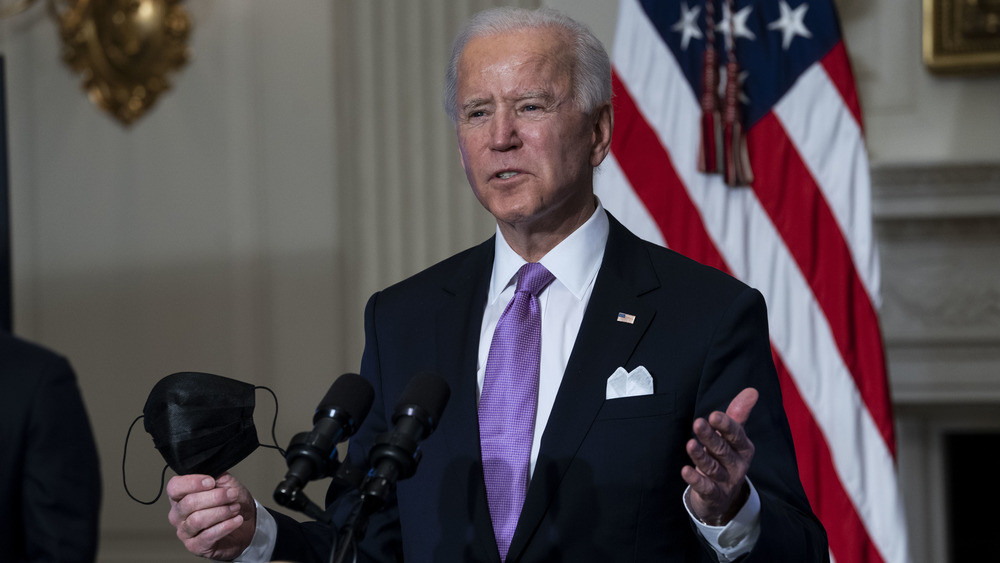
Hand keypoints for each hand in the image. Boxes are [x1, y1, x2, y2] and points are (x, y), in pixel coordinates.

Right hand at [167, 472, 256, 559]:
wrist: (245, 523)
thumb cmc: (231, 502)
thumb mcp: (226, 484)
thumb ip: (217, 477)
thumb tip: (212, 474)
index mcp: (181, 496)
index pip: (175, 487)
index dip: (192, 483)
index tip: (211, 482)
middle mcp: (178, 514)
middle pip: (188, 503)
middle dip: (215, 497)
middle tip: (232, 494)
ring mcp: (185, 531)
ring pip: (197, 520)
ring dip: (221, 512)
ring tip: (235, 508)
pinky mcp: (195, 546)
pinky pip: (208, 535)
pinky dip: (226, 526)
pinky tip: (236, 520)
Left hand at [681, 387, 757, 525]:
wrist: (723, 498)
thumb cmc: (726, 459)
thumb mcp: (733, 438)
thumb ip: (738, 415)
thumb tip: (751, 391)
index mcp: (743, 448)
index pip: (736, 435)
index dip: (726, 425)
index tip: (714, 415)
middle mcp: (737, 465)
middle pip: (722, 450)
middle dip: (710, 437)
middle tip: (698, 423)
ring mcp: (726, 482)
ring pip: (713, 468)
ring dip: (701, 456)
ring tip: (689, 444)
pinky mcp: (714, 496)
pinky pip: (706, 488)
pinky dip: (696, 480)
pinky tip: (685, 470)